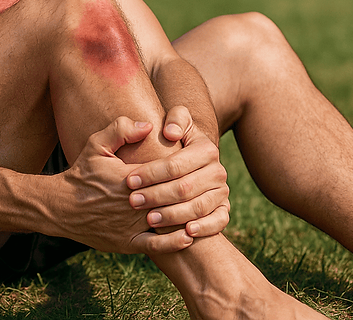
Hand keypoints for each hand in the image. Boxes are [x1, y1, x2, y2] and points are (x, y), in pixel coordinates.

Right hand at [57, 116, 195, 254]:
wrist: (63, 207)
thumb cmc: (83, 173)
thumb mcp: (96, 144)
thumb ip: (121, 129)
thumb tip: (148, 125)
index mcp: (129, 176)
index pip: (165, 172)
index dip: (182, 169)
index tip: (197, 164)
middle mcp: (132, 202)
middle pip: (171, 198)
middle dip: (189, 193)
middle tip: (207, 187)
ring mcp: (130, 225)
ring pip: (167, 223)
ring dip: (186, 218)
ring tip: (204, 211)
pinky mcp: (128, 242)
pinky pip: (156, 246)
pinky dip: (174, 242)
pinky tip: (188, 235)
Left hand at [125, 106, 229, 237]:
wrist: (188, 166)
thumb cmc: (173, 143)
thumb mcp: (176, 124)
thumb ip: (176, 118)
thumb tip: (171, 132)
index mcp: (206, 149)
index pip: (175, 164)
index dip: (151, 173)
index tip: (129, 180)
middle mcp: (217, 171)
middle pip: (185, 188)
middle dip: (156, 196)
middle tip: (133, 202)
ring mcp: (222, 192)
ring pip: (198, 207)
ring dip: (173, 215)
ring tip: (149, 220)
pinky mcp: (223, 210)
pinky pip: (219, 221)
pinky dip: (205, 228)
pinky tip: (186, 233)